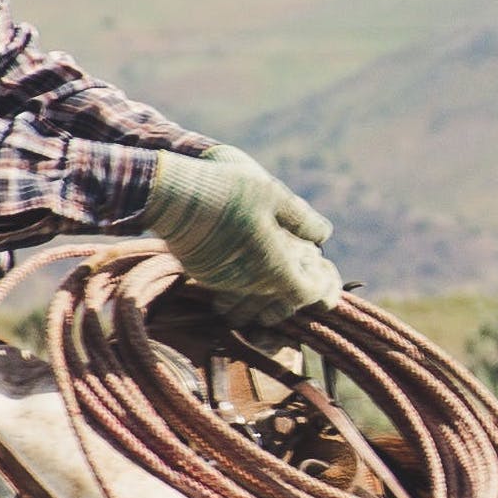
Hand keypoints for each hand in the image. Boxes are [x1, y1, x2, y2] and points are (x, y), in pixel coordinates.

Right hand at [142, 149, 339, 324]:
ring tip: (277, 273)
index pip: (307, 294)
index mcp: (274, 268)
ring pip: (252, 304)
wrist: (170, 192)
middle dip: (295, 297)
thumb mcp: (274, 195)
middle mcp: (249, 284)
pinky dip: (244, 286)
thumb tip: (323, 236)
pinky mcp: (202, 272)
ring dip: (268, 297)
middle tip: (305, 277)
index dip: (324, 290)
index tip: (327, 281)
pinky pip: (229, 292)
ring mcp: (222, 282)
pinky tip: (247, 262)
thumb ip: (302, 219)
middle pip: (280, 307)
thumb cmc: (228, 191)